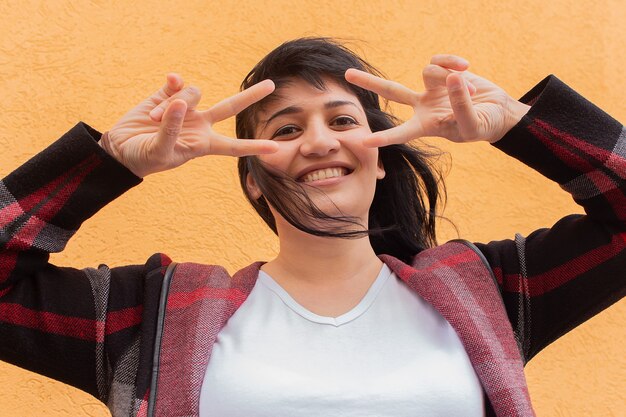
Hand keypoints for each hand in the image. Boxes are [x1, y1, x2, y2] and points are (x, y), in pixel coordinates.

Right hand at [100, 73, 277, 177]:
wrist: (119, 148)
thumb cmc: (143, 158)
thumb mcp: (159, 151)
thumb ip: (170, 129)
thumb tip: (179, 102)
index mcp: (202, 144)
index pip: (233, 147)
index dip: (253, 147)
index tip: (274, 148)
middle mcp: (199, 124)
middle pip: (230, 108)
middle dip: (250, 97)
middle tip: (271, 86)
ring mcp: (185, 108)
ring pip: (194, 93)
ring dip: (173, 105)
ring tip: (153, 119)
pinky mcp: (168, 94)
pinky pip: (178, 82)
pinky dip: (173, 83)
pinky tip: (170, 81)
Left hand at [345, 55, 530, 145]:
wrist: (497, 112)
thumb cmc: (483, 125)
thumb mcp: (472, 124)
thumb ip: (461, 105)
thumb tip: (452, 78)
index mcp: (426, 126)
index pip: (402, 133)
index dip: (385, 138)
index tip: (365, 142)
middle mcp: (423, 106)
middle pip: (391, 91)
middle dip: (370, 82)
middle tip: (347, 75)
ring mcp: (431, 89)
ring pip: (428, 71)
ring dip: (450, 77)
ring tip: (469, 89)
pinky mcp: (443, 73)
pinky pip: (439, 60)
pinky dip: (452, 61)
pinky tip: (465, 67)